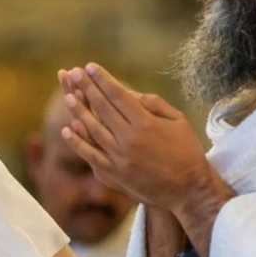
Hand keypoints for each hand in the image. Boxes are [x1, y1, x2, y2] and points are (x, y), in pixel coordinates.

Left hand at [57, 63, 218, 212]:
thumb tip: (130, 93)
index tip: (90, 67)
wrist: (188, 189)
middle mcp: (129, 139)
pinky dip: (77, 142)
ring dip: (79, 111)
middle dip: (87, 88)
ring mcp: (118, 157)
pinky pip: (90, 155)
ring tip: (68, 95)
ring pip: (93, 130)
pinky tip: (67, 129)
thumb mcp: (178, 121)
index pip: (119, 96)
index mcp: (146, 123)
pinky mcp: (112, 173)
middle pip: (102, 109)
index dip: (103, 80)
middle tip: (73, 73)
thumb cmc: (186, 151)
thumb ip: (154, 104)